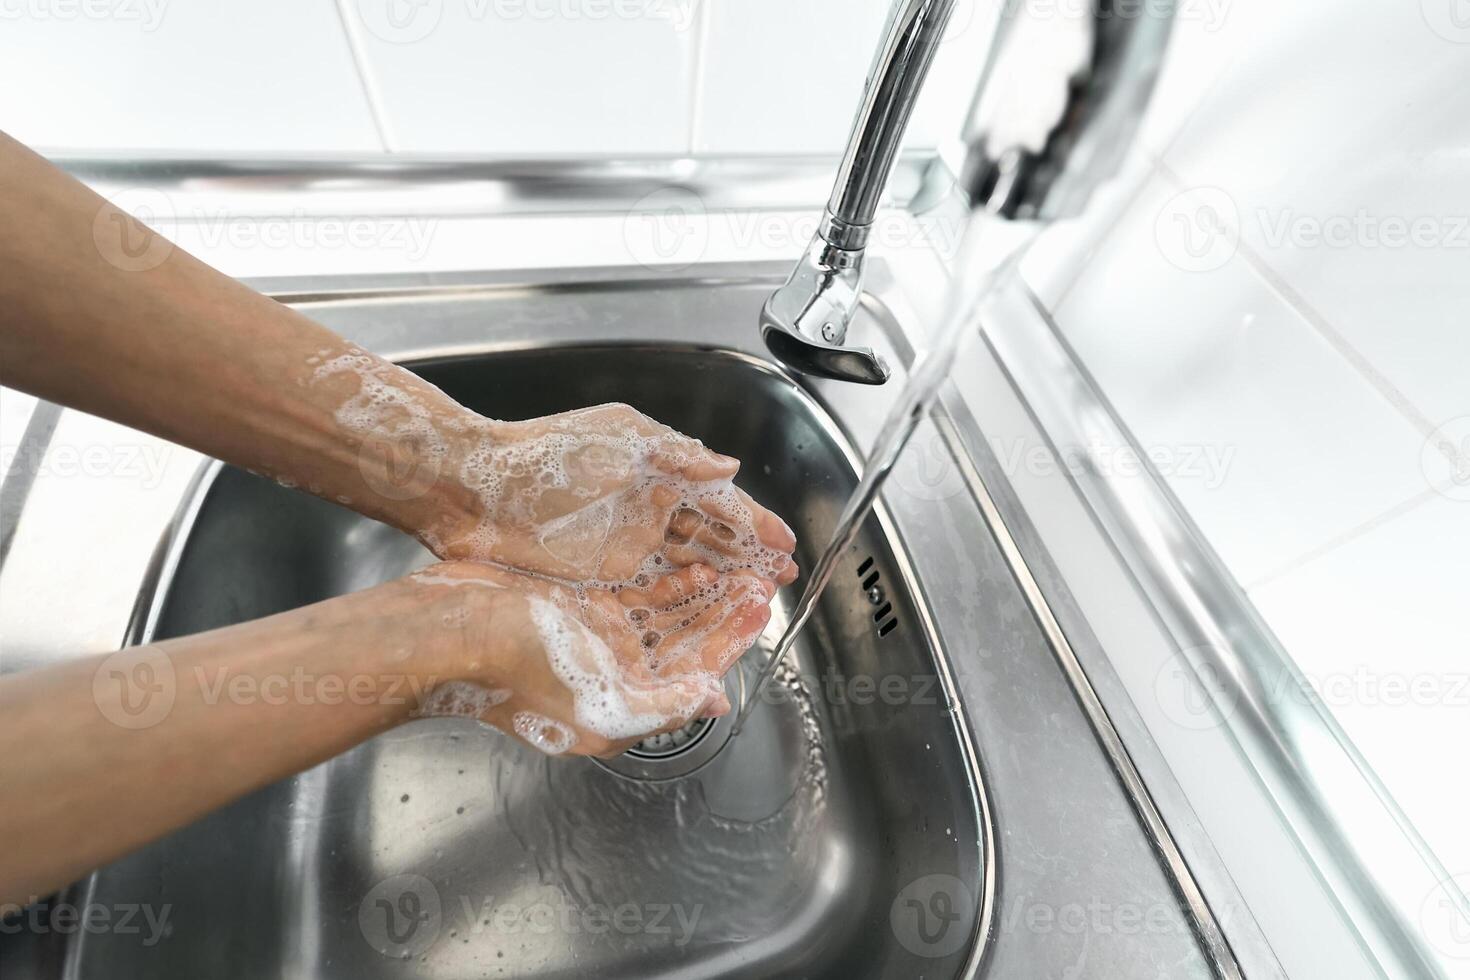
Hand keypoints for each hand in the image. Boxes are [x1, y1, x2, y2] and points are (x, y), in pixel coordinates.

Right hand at [405, 560, 773, 757]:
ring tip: (739, 571)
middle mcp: (616, 674)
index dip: (732, 641)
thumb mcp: (601, 704)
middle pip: (687, 642)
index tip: (761, 610)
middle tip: (761, 582)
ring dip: (703, 596)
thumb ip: (664, 706)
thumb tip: (714, 702)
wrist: (447, 632)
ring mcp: (597, 639)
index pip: (697, 672)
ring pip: (667, 616)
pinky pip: (636, 595)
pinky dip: (667, 583)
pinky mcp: (579, 608)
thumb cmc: (515, 669)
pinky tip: (692, 565)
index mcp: (625, 705)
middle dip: (725, 614)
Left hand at [425, 403, 798, 588]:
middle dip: (748, 559)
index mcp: (655, 475)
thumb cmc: (544, 455)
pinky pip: (651, 597)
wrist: (472, 489)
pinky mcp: (598, 582)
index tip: (785, 543)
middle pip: (709, 542)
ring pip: (686, 571)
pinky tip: (703, 613)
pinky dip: (680, 604)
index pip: (717, 504)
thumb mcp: (619, 441)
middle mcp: (644, 515)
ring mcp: (622, 551)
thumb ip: (677, 456)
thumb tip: (728, 466)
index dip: (753, 524)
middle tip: (782, 578)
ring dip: (722, 584)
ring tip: (754, 601)